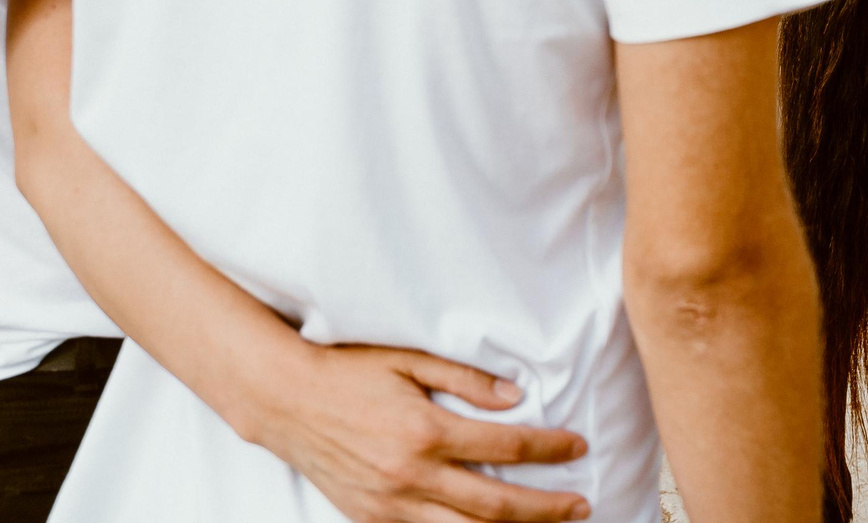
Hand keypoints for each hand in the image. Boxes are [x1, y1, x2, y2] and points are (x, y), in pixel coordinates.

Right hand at [250, 342, 589, 522]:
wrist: (285, 401)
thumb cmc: (349, 371)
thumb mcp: (409, 360)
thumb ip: (466, 379)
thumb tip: (516, 398)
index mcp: (426, 430)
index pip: (506, 445)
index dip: (549, 449)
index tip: (577, 447)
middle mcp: (411, 475)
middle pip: (495, 504)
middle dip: (545, 508)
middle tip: (582, 506)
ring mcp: (391, 505)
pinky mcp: (372, 519)